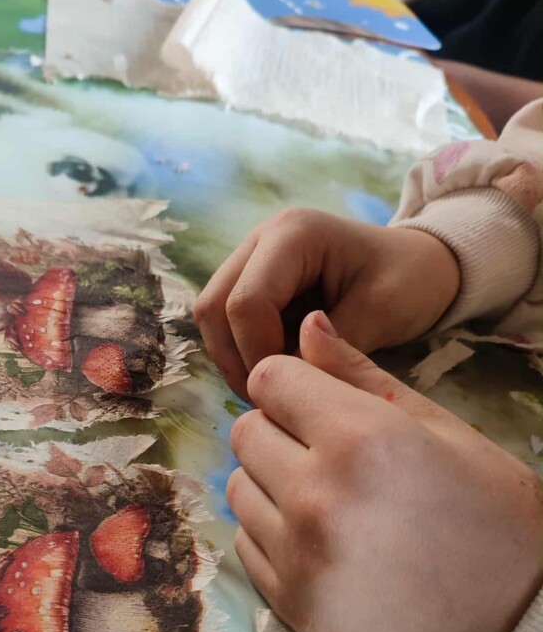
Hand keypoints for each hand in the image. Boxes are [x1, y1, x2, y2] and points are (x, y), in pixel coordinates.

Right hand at [194, 208, 460, 399]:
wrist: (421, 263)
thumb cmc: (409, 279)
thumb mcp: (382, 311)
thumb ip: (333, 344)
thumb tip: (288, 379)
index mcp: (293, 234)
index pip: (246, 302)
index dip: (258, 353)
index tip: (292, 388)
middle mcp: (260, 240)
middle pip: (213, 308)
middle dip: (237, 359)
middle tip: (272, 397)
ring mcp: (250, 260)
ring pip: (211, 317)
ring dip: (234, 358)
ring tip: (273, 387)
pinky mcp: (251, 282)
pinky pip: (226, 323)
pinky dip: (242, 352)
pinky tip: (276, 371)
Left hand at [227, 310, 541, 631]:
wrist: (517, 608)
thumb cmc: (485, 501)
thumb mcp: (432, 422)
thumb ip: (356, 371)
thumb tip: (306, 324)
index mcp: (360, 441)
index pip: (268, 379)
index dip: (292, 383)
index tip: (316, 401)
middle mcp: (319, 500)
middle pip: (244, 432)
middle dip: (279, 430)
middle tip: (329, 451)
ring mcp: (301, 561)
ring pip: (237, 487)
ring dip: (271, 482)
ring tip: (330, 497)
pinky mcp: (291, 605)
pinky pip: (246, 542)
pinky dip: (274, 533)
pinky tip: (325, 539)